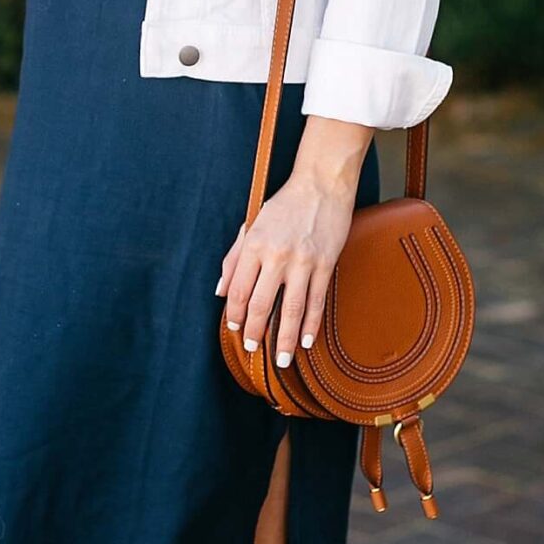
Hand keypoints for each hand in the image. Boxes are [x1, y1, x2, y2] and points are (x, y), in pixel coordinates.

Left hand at [214, 150, 363, 364]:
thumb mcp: (252, 225)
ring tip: (281, 359)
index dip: (234, 314)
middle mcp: (276, 256)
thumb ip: (234, 258)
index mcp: (254, 246)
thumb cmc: (285, 203)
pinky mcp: (324, 264)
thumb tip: (219, 291)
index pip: (238, 290)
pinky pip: (316, 301)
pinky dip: (311, 325)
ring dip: (284, 339)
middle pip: (261, 305)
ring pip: (291, 310)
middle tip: (253, 349)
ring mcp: (302, 262)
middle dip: (256, 332)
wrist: (321, 183)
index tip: (235, 329)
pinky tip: (306, 341)